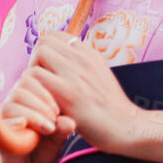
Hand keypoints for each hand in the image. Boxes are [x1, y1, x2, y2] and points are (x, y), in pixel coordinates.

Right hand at [0, 74, 75, 162]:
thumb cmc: (41, 150)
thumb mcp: (57, 137)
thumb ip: (63, 128)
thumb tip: (70, 122)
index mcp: (27, 100)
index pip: (32, 79)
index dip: (46, 91)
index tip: (58, 110)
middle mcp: (12, 105)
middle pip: (22, 86)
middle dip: (41, 101)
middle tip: (53, 119)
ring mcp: (3, 119)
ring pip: (13, 101)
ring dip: (34, 113)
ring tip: (48, 128)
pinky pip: (2, 121)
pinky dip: (16, 121)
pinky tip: (26, 127)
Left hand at [25, 32, 142, 157]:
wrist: (129, 127)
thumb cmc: (112, 109)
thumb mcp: (101, 77)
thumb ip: (82, 68)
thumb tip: (61, 61)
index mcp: (91, 54)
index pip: (56, 35)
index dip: (46, 50)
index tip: (47, 69)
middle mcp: (83, 59)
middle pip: (44, 41)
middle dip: (36, 59)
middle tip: (40, 81)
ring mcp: (76, 74)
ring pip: (38, 55)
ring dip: (33, 73)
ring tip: (41, 92)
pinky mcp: (69, 93)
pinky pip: (36, 77)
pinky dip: (34, 89)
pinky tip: (43, 103)